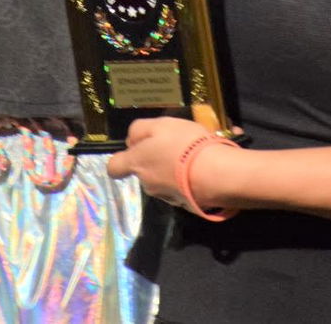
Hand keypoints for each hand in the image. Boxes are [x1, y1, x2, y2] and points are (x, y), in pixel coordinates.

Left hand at [105, 116, 219, 210]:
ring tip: (192, 157)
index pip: (114, 168)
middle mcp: (147, 184)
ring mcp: (166, 197)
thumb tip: (131, 141)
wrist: (216, 174)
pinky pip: (181, 190)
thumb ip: (140, 130)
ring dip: (172, 171)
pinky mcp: (185, 205)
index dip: (121, 160)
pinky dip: (187, 182)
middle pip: (143, 172)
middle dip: (154, 161)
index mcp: (137, 164)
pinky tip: (201, 170)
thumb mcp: (160, 125)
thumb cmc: (184, 145)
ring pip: (162, 181)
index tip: (134, 151)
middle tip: (174, 146)